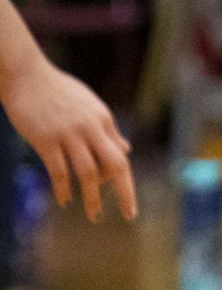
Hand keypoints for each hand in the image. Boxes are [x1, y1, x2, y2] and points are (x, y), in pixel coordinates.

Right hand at [0, 59, 135, 221]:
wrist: (23, 74)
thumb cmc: (58, 92)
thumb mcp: (90, 107)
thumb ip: (109, 130)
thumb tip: (127, 150)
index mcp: (103, 120)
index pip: (121, 157)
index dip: (125, 182)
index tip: (129, 204)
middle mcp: (90, 128)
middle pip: (115, 165)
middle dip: (125, 193)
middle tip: (129, 215)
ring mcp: (67, 134)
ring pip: (88, 173)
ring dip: (93, 198)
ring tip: (95, 216)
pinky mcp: (44, 138)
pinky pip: (58, 170)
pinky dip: (63, 189)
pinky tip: (65, 201)